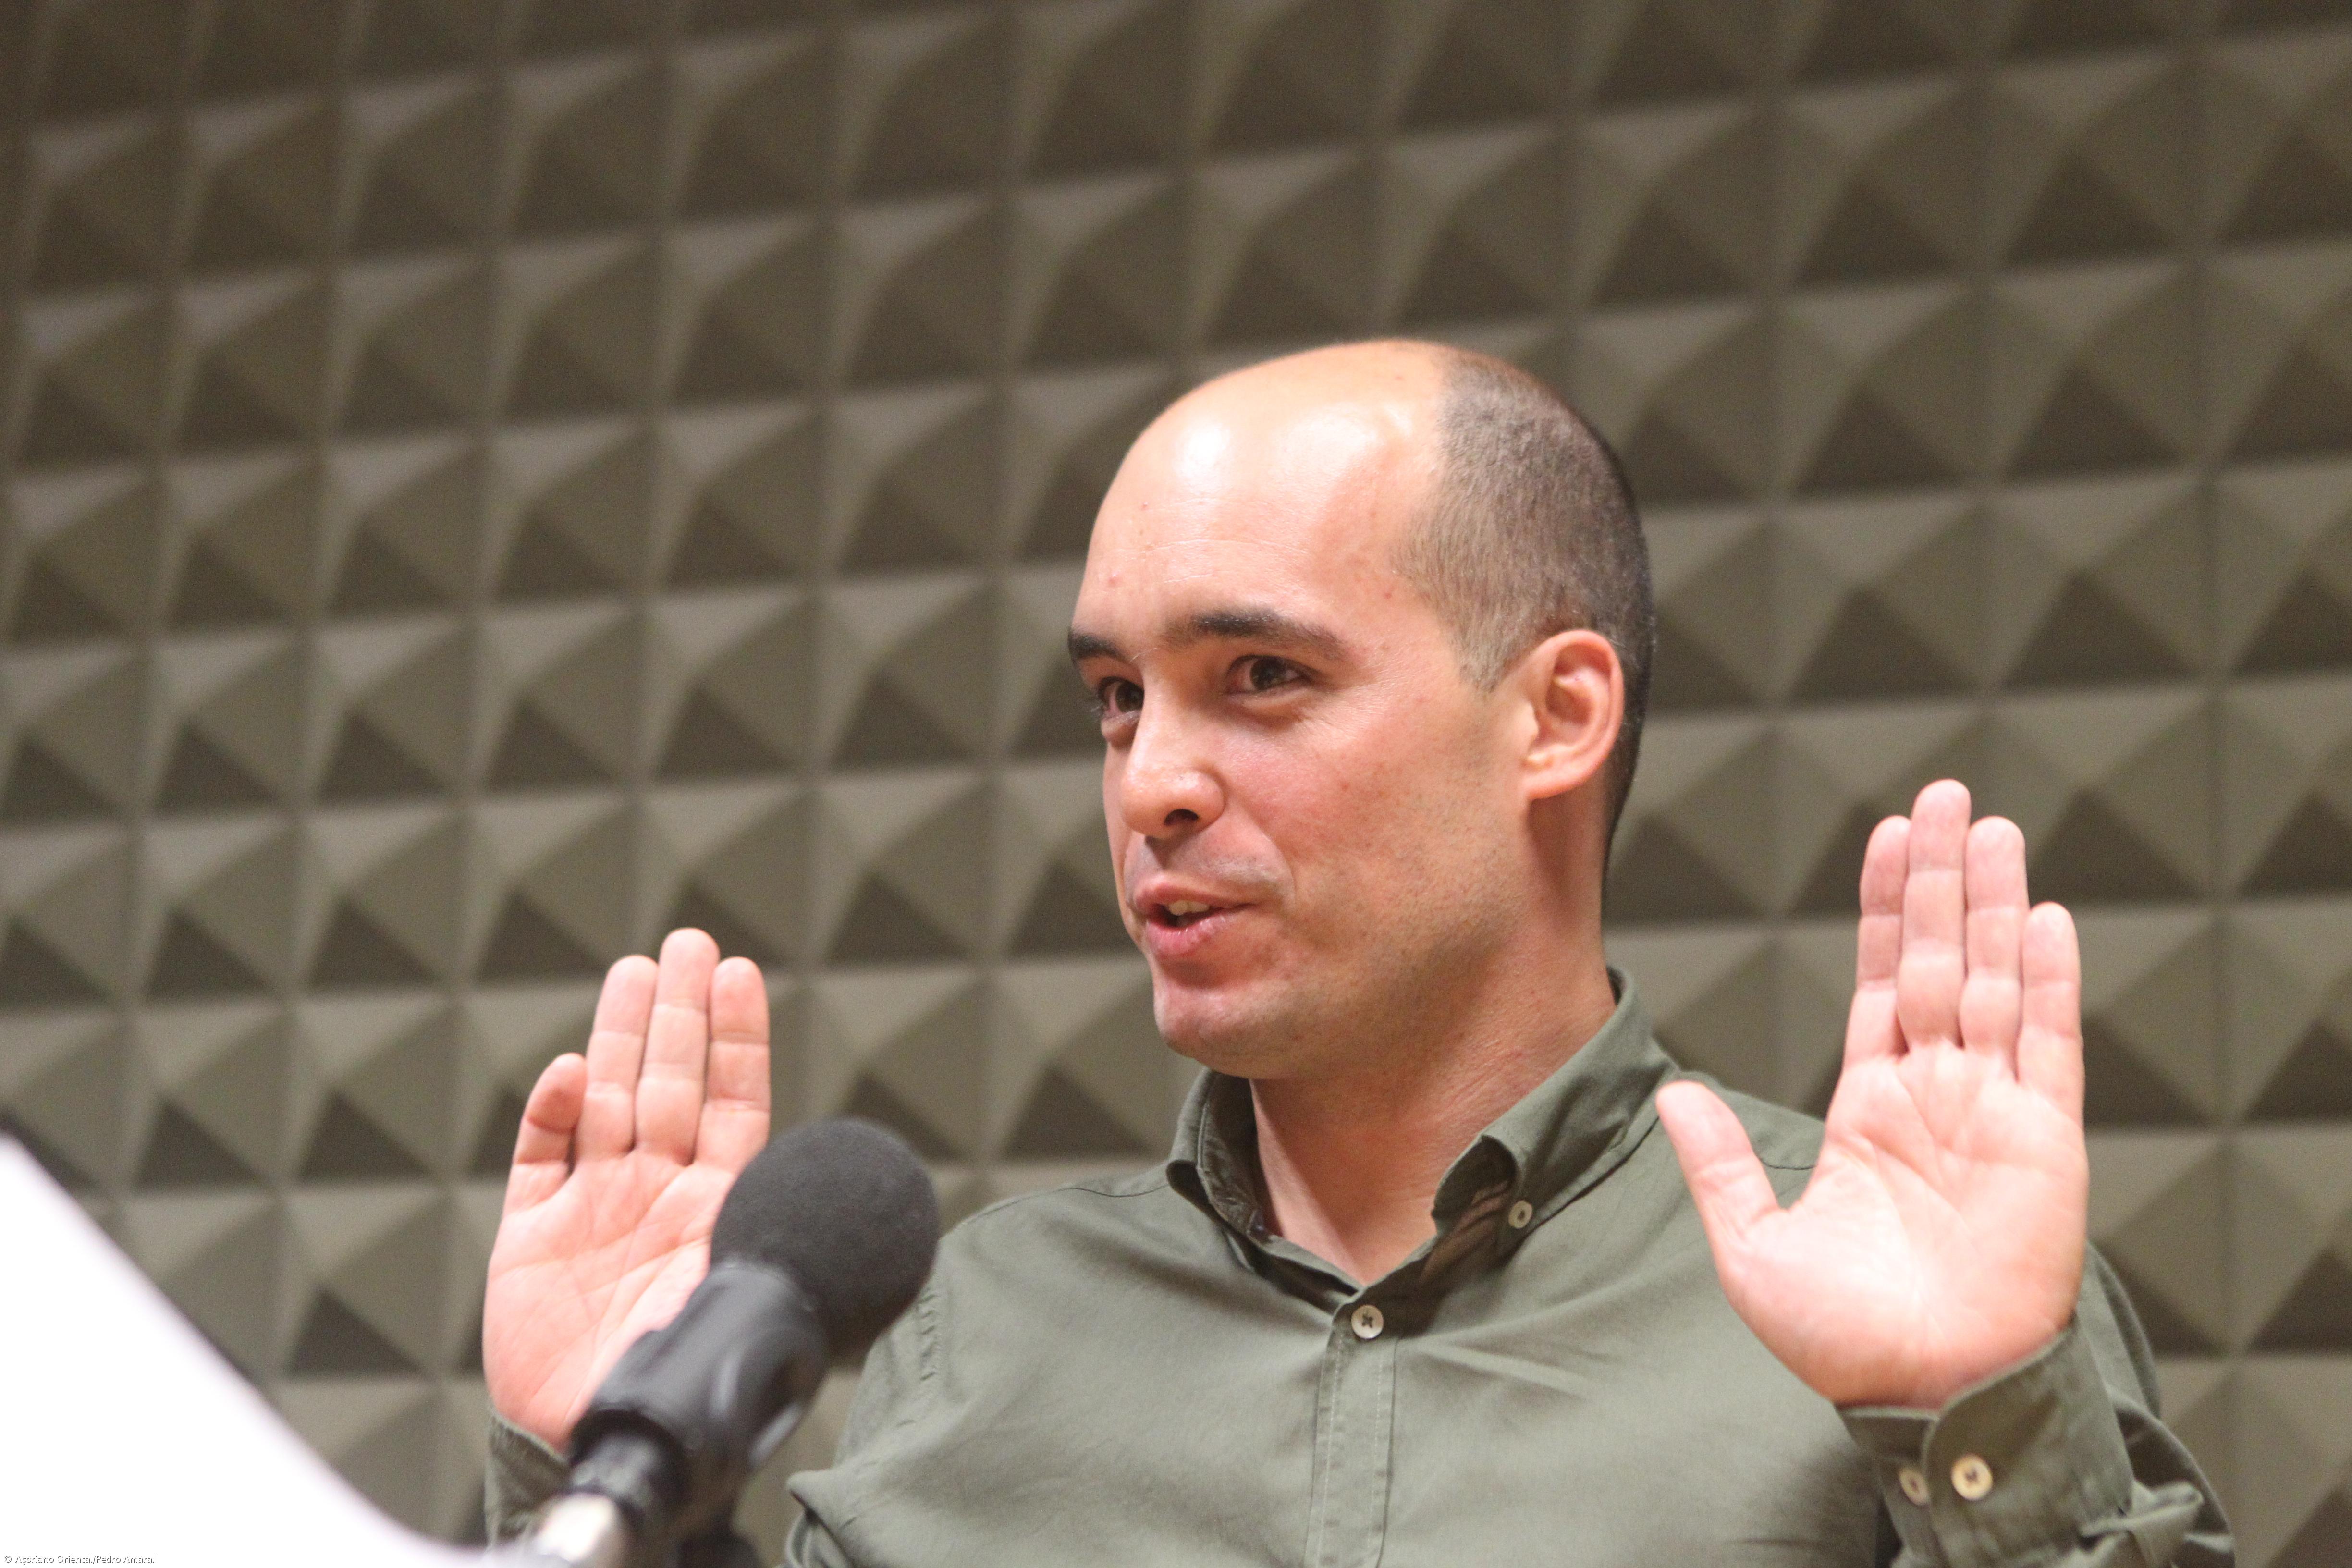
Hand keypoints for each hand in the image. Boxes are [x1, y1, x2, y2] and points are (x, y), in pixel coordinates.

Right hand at [482, 928, 770, 1449]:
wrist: (602, 1441)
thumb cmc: (684, 1382)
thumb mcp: (744, 1302)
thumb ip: (768, 1241)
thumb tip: (833, 1196)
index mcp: (713, 1205)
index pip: (733, 1102)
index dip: (736, 1039)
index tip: (739, 975)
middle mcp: (654, 1192)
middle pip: (666, 1082)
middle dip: (678, 1013)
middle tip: (687, 943)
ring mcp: (592, 1208)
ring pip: (604, 1100)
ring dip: (618, 1037)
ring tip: (636, 970)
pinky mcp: (531, 1236)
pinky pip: (539, 1158)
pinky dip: (550, 1113)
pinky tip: (568, 1071)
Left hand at [1654, 780, 2086, 1408]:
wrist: (1920, 1394)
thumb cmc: (1844, 1340)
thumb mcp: (1753, 1246)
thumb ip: (1718, 1163)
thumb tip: (1670, 1094)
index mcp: (1871, 1109)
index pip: (1882, 981)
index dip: (1885, 909)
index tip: (1887, 839)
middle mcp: (1935, 1095)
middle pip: (1942, 959)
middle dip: (1941, 878)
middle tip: (1944, 796)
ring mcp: (1992, 1111)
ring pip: (1997, 980)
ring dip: (1992, 903)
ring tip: (1990, 826)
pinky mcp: (2042, 1140)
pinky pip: (2049, 1045)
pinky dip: (2049, 979)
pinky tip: (2044, 915)